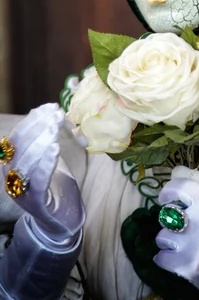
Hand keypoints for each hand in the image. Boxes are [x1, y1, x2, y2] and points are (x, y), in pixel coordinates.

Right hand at [2, 102, 84, 243]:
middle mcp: (11, 175)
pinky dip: (45, 163)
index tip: (51, 107)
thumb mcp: (49, 157)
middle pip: (19, 147)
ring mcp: (21, 190)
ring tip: (55, 129)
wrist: (61, 218)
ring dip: (40, 142)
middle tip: (57, 114)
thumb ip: (46, 138)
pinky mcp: (35, 202)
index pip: (17, 136)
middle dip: (39, 126)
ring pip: (25, 163)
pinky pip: (38, 181)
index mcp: (11, 162)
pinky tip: (55, 149)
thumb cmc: (54, 183)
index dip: (33, 120)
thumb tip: (51, 112)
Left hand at [154, 178, 198, 299]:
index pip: (182, 187)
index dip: (169, 190)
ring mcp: (191, 246)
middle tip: (176, 227)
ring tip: (178, 247)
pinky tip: (176, 260)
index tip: (164, 198)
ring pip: (162, 237)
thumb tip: (181, 199)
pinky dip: (165, 259)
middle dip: (168, 221)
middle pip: (168, 214)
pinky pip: (161, 257)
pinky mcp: (184, 266)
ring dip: (167, 242)